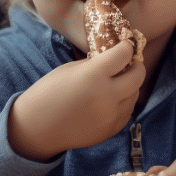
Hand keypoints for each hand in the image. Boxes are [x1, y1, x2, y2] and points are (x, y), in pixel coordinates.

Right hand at [8, 40, 144, 161]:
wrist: (36, 129)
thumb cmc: (47, 94)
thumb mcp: (69, 69)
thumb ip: (94, 64)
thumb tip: (113, 59)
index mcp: (94, 75)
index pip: (124, 54)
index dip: (126, 47)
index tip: (125, 45)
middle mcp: (107, 96)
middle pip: (138, 76)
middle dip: (136, 65)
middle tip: (129, 62)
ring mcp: (111, 115)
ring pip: (135, 95)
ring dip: (130, 85)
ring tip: (117, 82)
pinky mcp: (111, 130)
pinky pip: (127, 111)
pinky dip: (123, 103)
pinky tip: (110, 99)